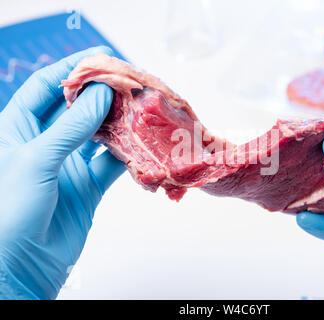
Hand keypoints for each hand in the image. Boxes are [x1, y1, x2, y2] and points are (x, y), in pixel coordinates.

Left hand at [0, 46, 124, 298]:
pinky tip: (141, 144)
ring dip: (119, 122)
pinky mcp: (87, 186)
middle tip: (130, 81)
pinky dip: (128, 154)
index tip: (100, 57)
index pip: (45, 87)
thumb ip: (71, 127)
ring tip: (141, 108)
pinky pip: (111, 163)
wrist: (19, 266)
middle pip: (77, 108)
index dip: (72, 69)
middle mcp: (44, 143)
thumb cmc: (9, 212)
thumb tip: (99, 93)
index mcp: (17, 128)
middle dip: (102, 93)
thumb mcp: (36, 160)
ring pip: (99, 134)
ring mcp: (68, 164)